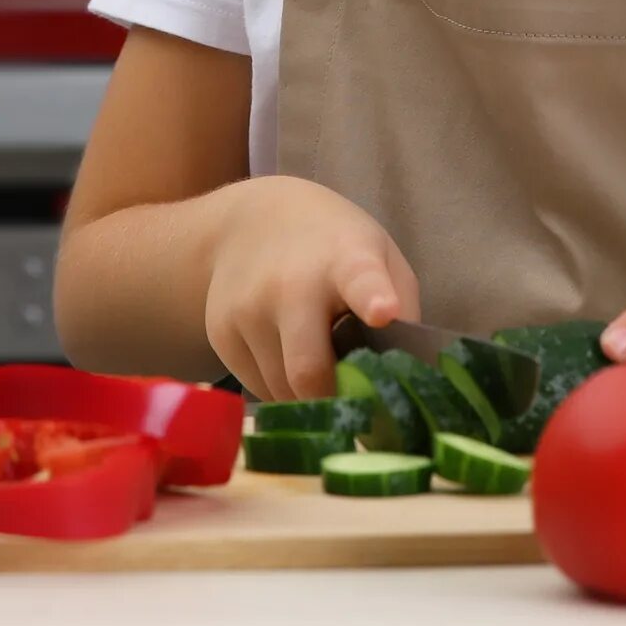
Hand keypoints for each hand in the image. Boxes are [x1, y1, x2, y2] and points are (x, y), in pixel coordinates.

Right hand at [203, 177, 419, 400]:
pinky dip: (280, 389)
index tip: (383, 312)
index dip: (374, 298)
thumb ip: (403, 309)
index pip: (361, 280)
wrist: (252, 222)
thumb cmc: (334, 248)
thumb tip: (404, 378)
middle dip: (335, 399)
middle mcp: (291, 285)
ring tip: (319, 365)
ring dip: (307, 396)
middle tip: (354, 402)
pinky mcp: (220, 333)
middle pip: (309, 369)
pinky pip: (258, 389)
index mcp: (347, 260)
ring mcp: (248, 310)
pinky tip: (286, 356)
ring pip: (282, 390)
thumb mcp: (381, 257)